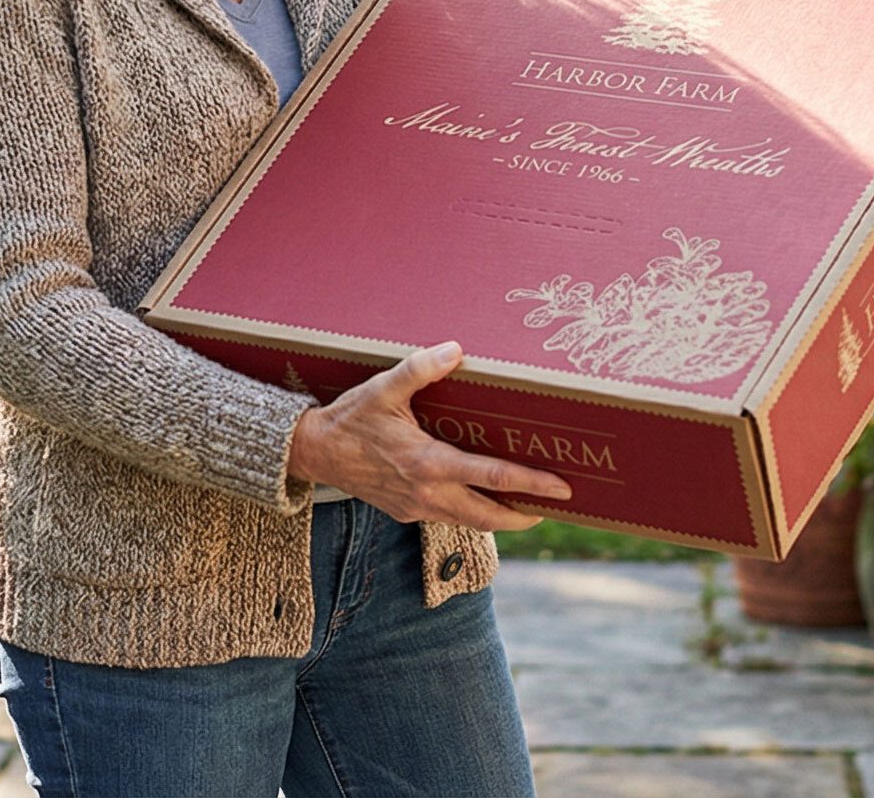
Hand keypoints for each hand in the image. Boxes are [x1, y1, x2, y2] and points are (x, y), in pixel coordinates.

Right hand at [287, 341, 572, 529]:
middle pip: (488, 516)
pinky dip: (473, 511)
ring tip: (527, 504)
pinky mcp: (406, 511)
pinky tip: (482, 495)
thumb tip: (456, 350)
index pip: (491, 478)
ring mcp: (416, 507)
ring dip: (500, 517)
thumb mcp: (383, 388)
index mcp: (427, 464)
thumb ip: (420, 368)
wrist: (314, 453)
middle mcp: (427, 493)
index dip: (529, 483)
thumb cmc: (350, 418)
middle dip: (524, 514)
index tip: (560, 487)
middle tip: (555, 505)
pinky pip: (448, 516)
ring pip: (470, 522)